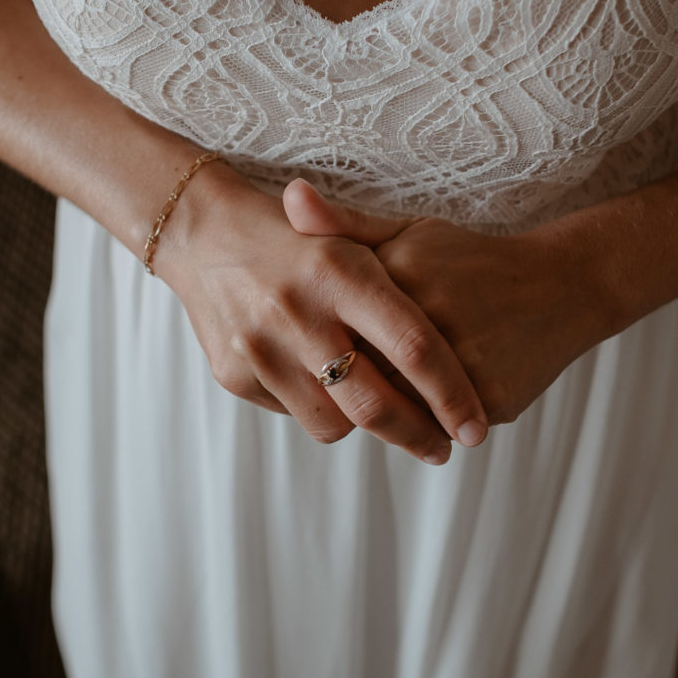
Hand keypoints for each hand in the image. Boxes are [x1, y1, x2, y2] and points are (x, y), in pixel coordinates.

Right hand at [155, 166, 489, 462]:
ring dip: (363, 420)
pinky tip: (324, 380)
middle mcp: (297, 312)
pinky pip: (294, 414)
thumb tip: (457, 335)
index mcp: (338, 272)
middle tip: (444, 447)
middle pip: (374, 402)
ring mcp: (259, 347)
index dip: (450, 395)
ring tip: (380, 403)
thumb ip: (406, 277)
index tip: (475, 427)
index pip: (412, 347)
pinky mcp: (233, 374)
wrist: (201, 231)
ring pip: (334, 422)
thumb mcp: (350, 235)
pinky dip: (317, 405)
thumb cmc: (296, 239)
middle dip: (417, 435)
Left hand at [283, 179, 621, 424]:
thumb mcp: (411, 233)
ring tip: (390, 402)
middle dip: (350, 389)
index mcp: (398, 279)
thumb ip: (345, 225)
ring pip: (399, 413)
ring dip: (387, 417)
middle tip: (352, 386)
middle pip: (360, 379)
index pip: (332, 333)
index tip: (325, 351)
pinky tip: (425, 416)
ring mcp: (461, 365)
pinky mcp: (490, 400)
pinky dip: (426, 428)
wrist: (563, 285)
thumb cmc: (471, 260)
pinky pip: (439, 429)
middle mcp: (428, 321)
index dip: (324, 350)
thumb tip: (290, 196)